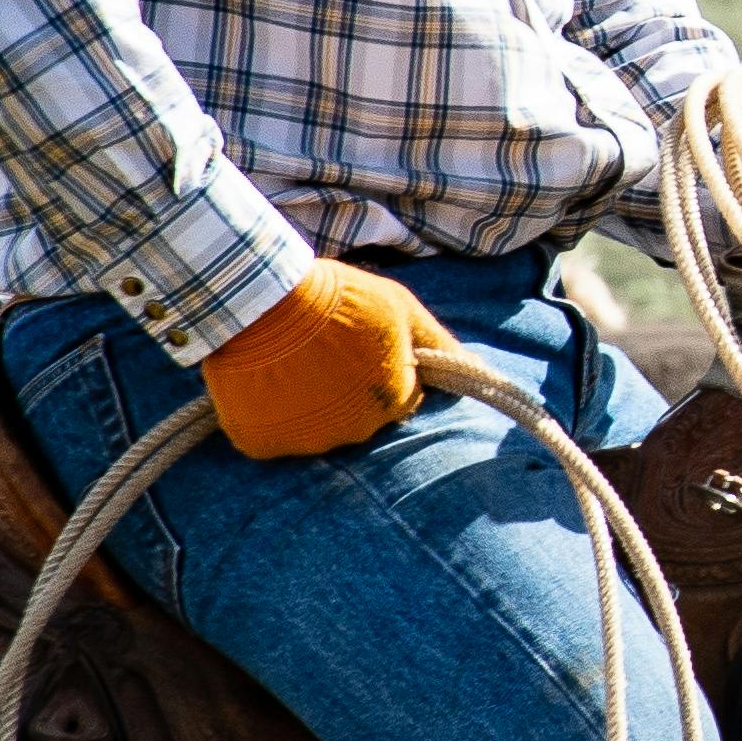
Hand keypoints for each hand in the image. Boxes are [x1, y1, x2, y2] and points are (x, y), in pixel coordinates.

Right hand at [198, 263, 436, 458]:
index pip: (399, 399)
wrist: (265, 297)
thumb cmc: (338, 297)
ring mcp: (308, 441)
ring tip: (289, 364)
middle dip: (344, 392)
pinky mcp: (264, 443)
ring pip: (313, 429)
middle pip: (356, 418)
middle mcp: (355, 431)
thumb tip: (478, 368)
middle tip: (320, 354)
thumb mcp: (400, 308)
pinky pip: (271, 438)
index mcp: (393, 400)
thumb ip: (438, 344)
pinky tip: (263, 385)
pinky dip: (267, 418)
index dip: (380, 372)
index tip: (356, 349)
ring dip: (305, 405)